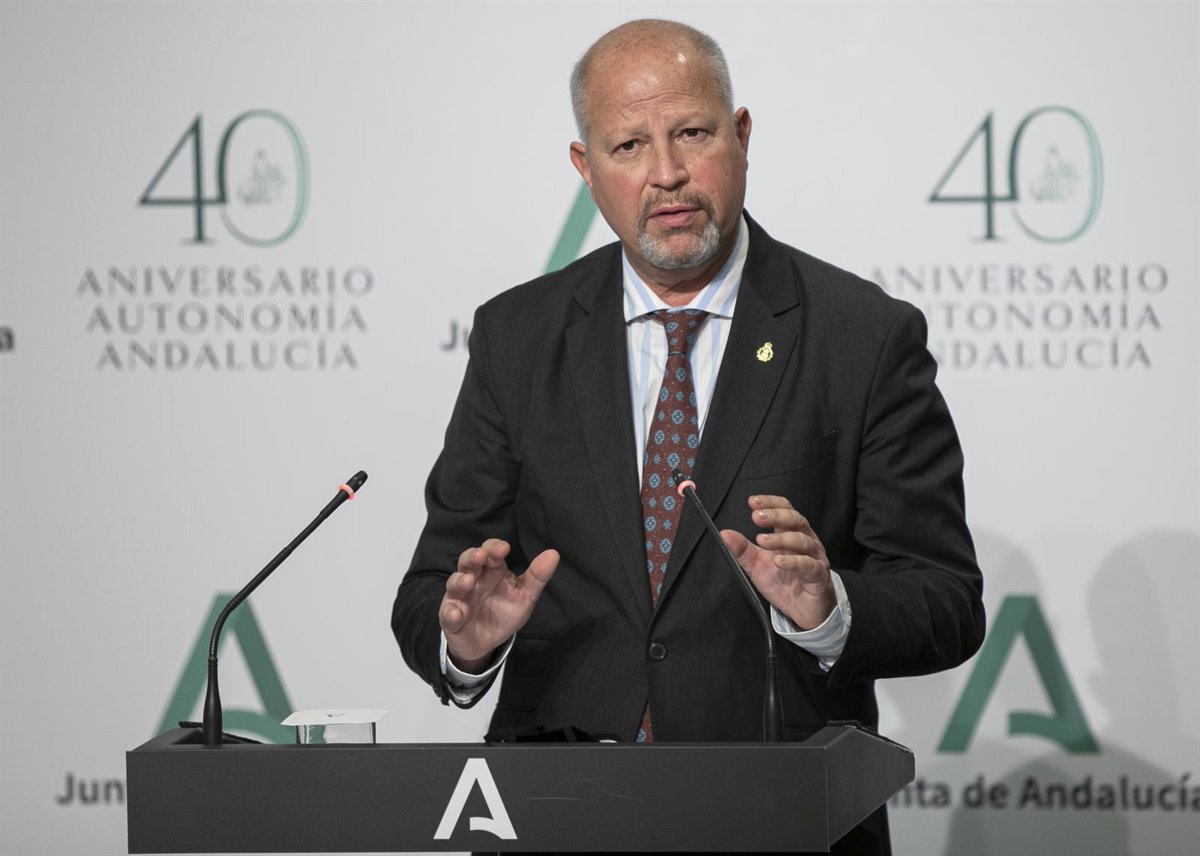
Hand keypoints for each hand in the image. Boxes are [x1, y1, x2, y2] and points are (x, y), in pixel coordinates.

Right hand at [440, 538, 558, 671]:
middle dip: (473, 557)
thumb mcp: (524, 595)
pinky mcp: (451, 617)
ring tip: (469, 582)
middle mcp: (474, 579)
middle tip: (481, 555)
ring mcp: (460, 597)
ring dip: (460, 581)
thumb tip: (553, 554)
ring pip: (455, 583)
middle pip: (468, 561)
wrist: (486, 642)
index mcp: (493, 570)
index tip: (504, 548)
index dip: (495, 548)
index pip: (490, 552)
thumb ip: (537, 576)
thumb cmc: (504, 612)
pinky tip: (457, 614)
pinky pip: (447, 613)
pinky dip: (451, 613)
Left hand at [720, 495, 834, 629]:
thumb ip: (742, 550)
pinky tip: (779, 561)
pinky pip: (808, 565)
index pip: (784, 509)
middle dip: (775, 516)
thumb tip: (725, 534)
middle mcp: (805, 541)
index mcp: (790, 533)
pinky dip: (794, 561)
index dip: (771, 503)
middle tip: (757, 517)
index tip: (753, 502)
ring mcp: (814, 557)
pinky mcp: (819, 575)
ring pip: (802, 540)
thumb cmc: (784, 583)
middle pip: (795, 520)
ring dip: (781, 538)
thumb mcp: (757, 565)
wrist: (802, 610)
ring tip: (762, 540)